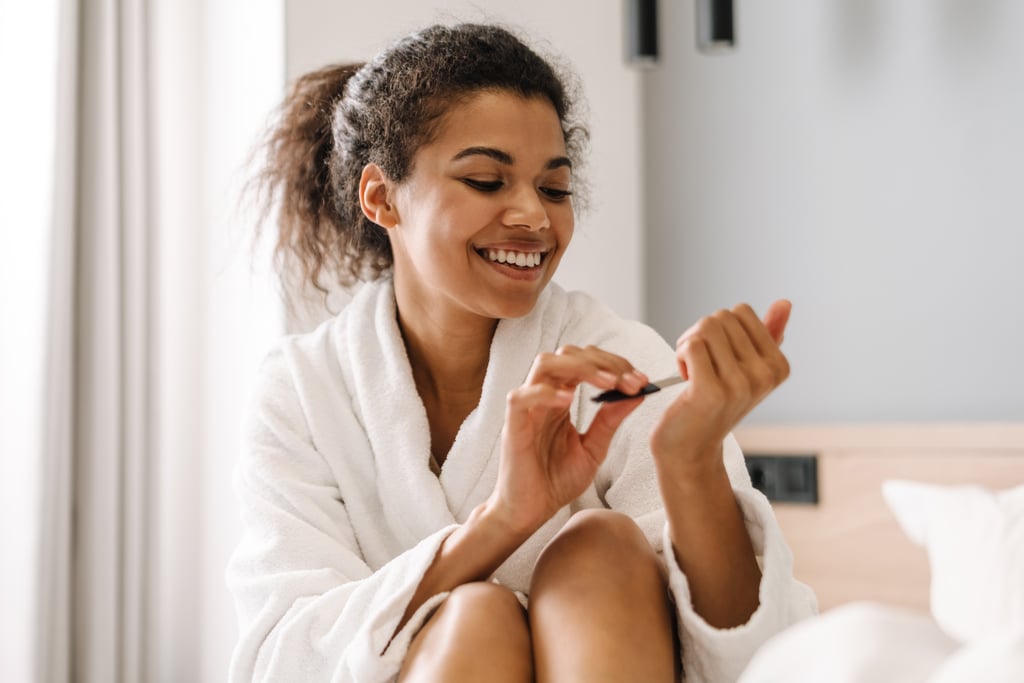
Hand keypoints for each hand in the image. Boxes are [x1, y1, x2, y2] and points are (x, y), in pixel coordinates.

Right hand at [489, 346, 647, 534]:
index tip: (641, 380)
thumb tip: (637, 394)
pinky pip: (520, 397)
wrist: (530, 512)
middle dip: (603, 362)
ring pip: (543, 363)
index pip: (585, 363)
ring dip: (579, 367)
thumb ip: (610, 421)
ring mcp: (527, 408)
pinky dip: (544, 392)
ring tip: (607, 383)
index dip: (614, 364)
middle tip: (630, 380)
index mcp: (561, 398)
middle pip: (567, 354)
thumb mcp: (593, 448)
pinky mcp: (512, 426)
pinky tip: (569, 400)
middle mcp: (543, 396)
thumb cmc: (555, 481)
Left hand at [650, 300, 791, 474]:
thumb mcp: (747, 368)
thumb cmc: (715, 404)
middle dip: (702, 335)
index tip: (719, 359)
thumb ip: (768, 335)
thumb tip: (784, 302)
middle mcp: (764, 375)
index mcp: (778, 366)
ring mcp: (740, 384)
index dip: (721, 330)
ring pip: (705, 327)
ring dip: (688, 345)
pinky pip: (692, 344)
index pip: (742, 311)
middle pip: (721, 316)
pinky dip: (680, 356)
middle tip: (701, 367)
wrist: (691, 448)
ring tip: (693, 373)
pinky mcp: (711, 391)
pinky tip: (686, 381)